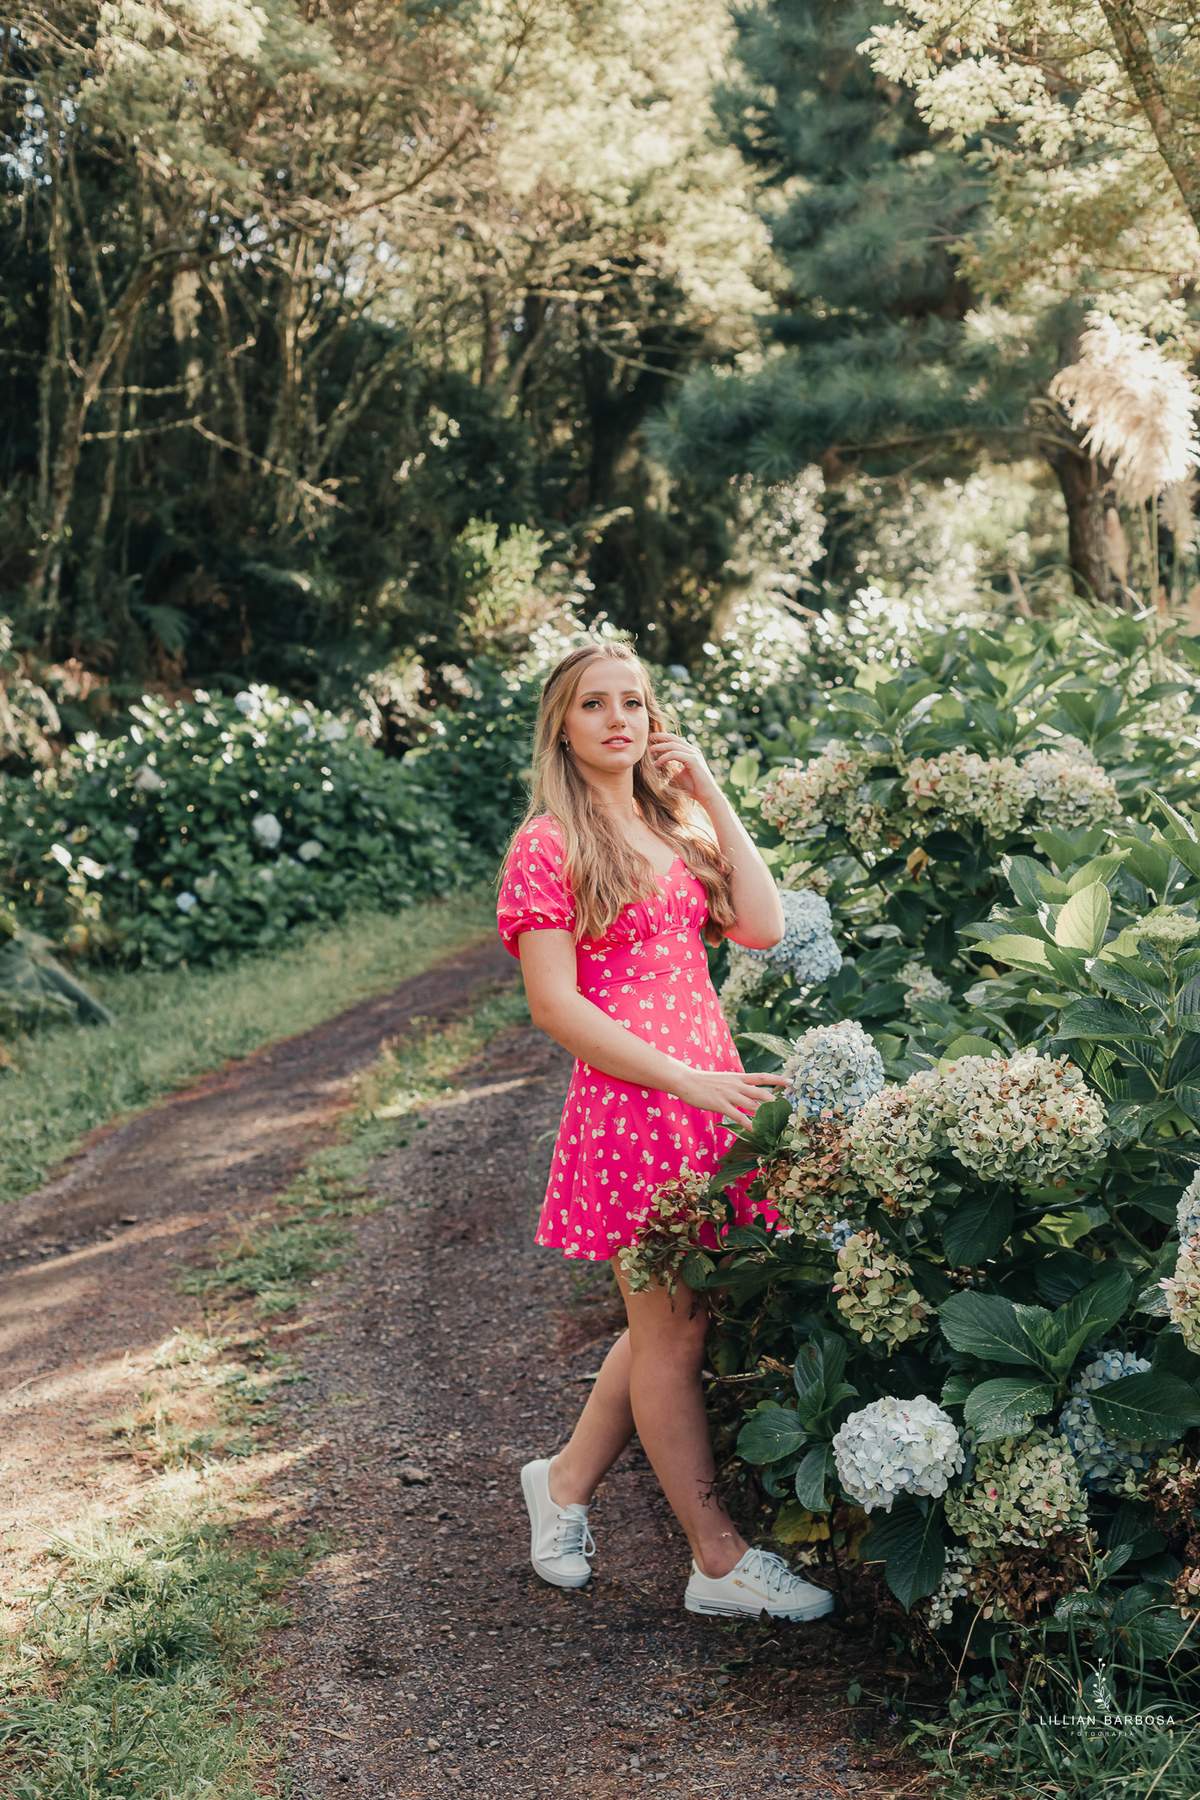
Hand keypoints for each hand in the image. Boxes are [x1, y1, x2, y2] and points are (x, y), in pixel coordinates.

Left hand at [648, 732, 720, 806]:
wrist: (707, 797)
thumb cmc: (693, 789)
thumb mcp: (677, 777)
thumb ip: (669, 770)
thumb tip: (655, 768)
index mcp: (690, 752)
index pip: (674, 740)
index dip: (661, 738)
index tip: (648, 742)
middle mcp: (693, 751)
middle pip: (673, 738)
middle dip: (658, 737)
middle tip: (646, 740)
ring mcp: (694, 754)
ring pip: (673, 745)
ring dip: (659, 747)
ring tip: (648, 752)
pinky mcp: (694, 760)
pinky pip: (675, 754)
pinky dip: (664, 757)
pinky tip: (656, 763)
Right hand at [672, 1066, 786, 1122]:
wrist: (686, 1080)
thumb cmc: (704, 1081)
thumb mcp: (724, 1079)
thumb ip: (736, 1086)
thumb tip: (747, 1092)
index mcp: (738, 1077)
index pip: (762, 1077)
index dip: (777, 1079)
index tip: (790, 1081)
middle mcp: (737, 1085)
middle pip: (762, 1092)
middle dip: (776, 1101)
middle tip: (788, 1109)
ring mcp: (729, 1095)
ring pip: (753, 1105)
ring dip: (765, 1115)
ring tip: (777, 1123)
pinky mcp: (721, 1105)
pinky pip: (739, 1116)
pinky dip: (749, 1124)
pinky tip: (756, 1131)